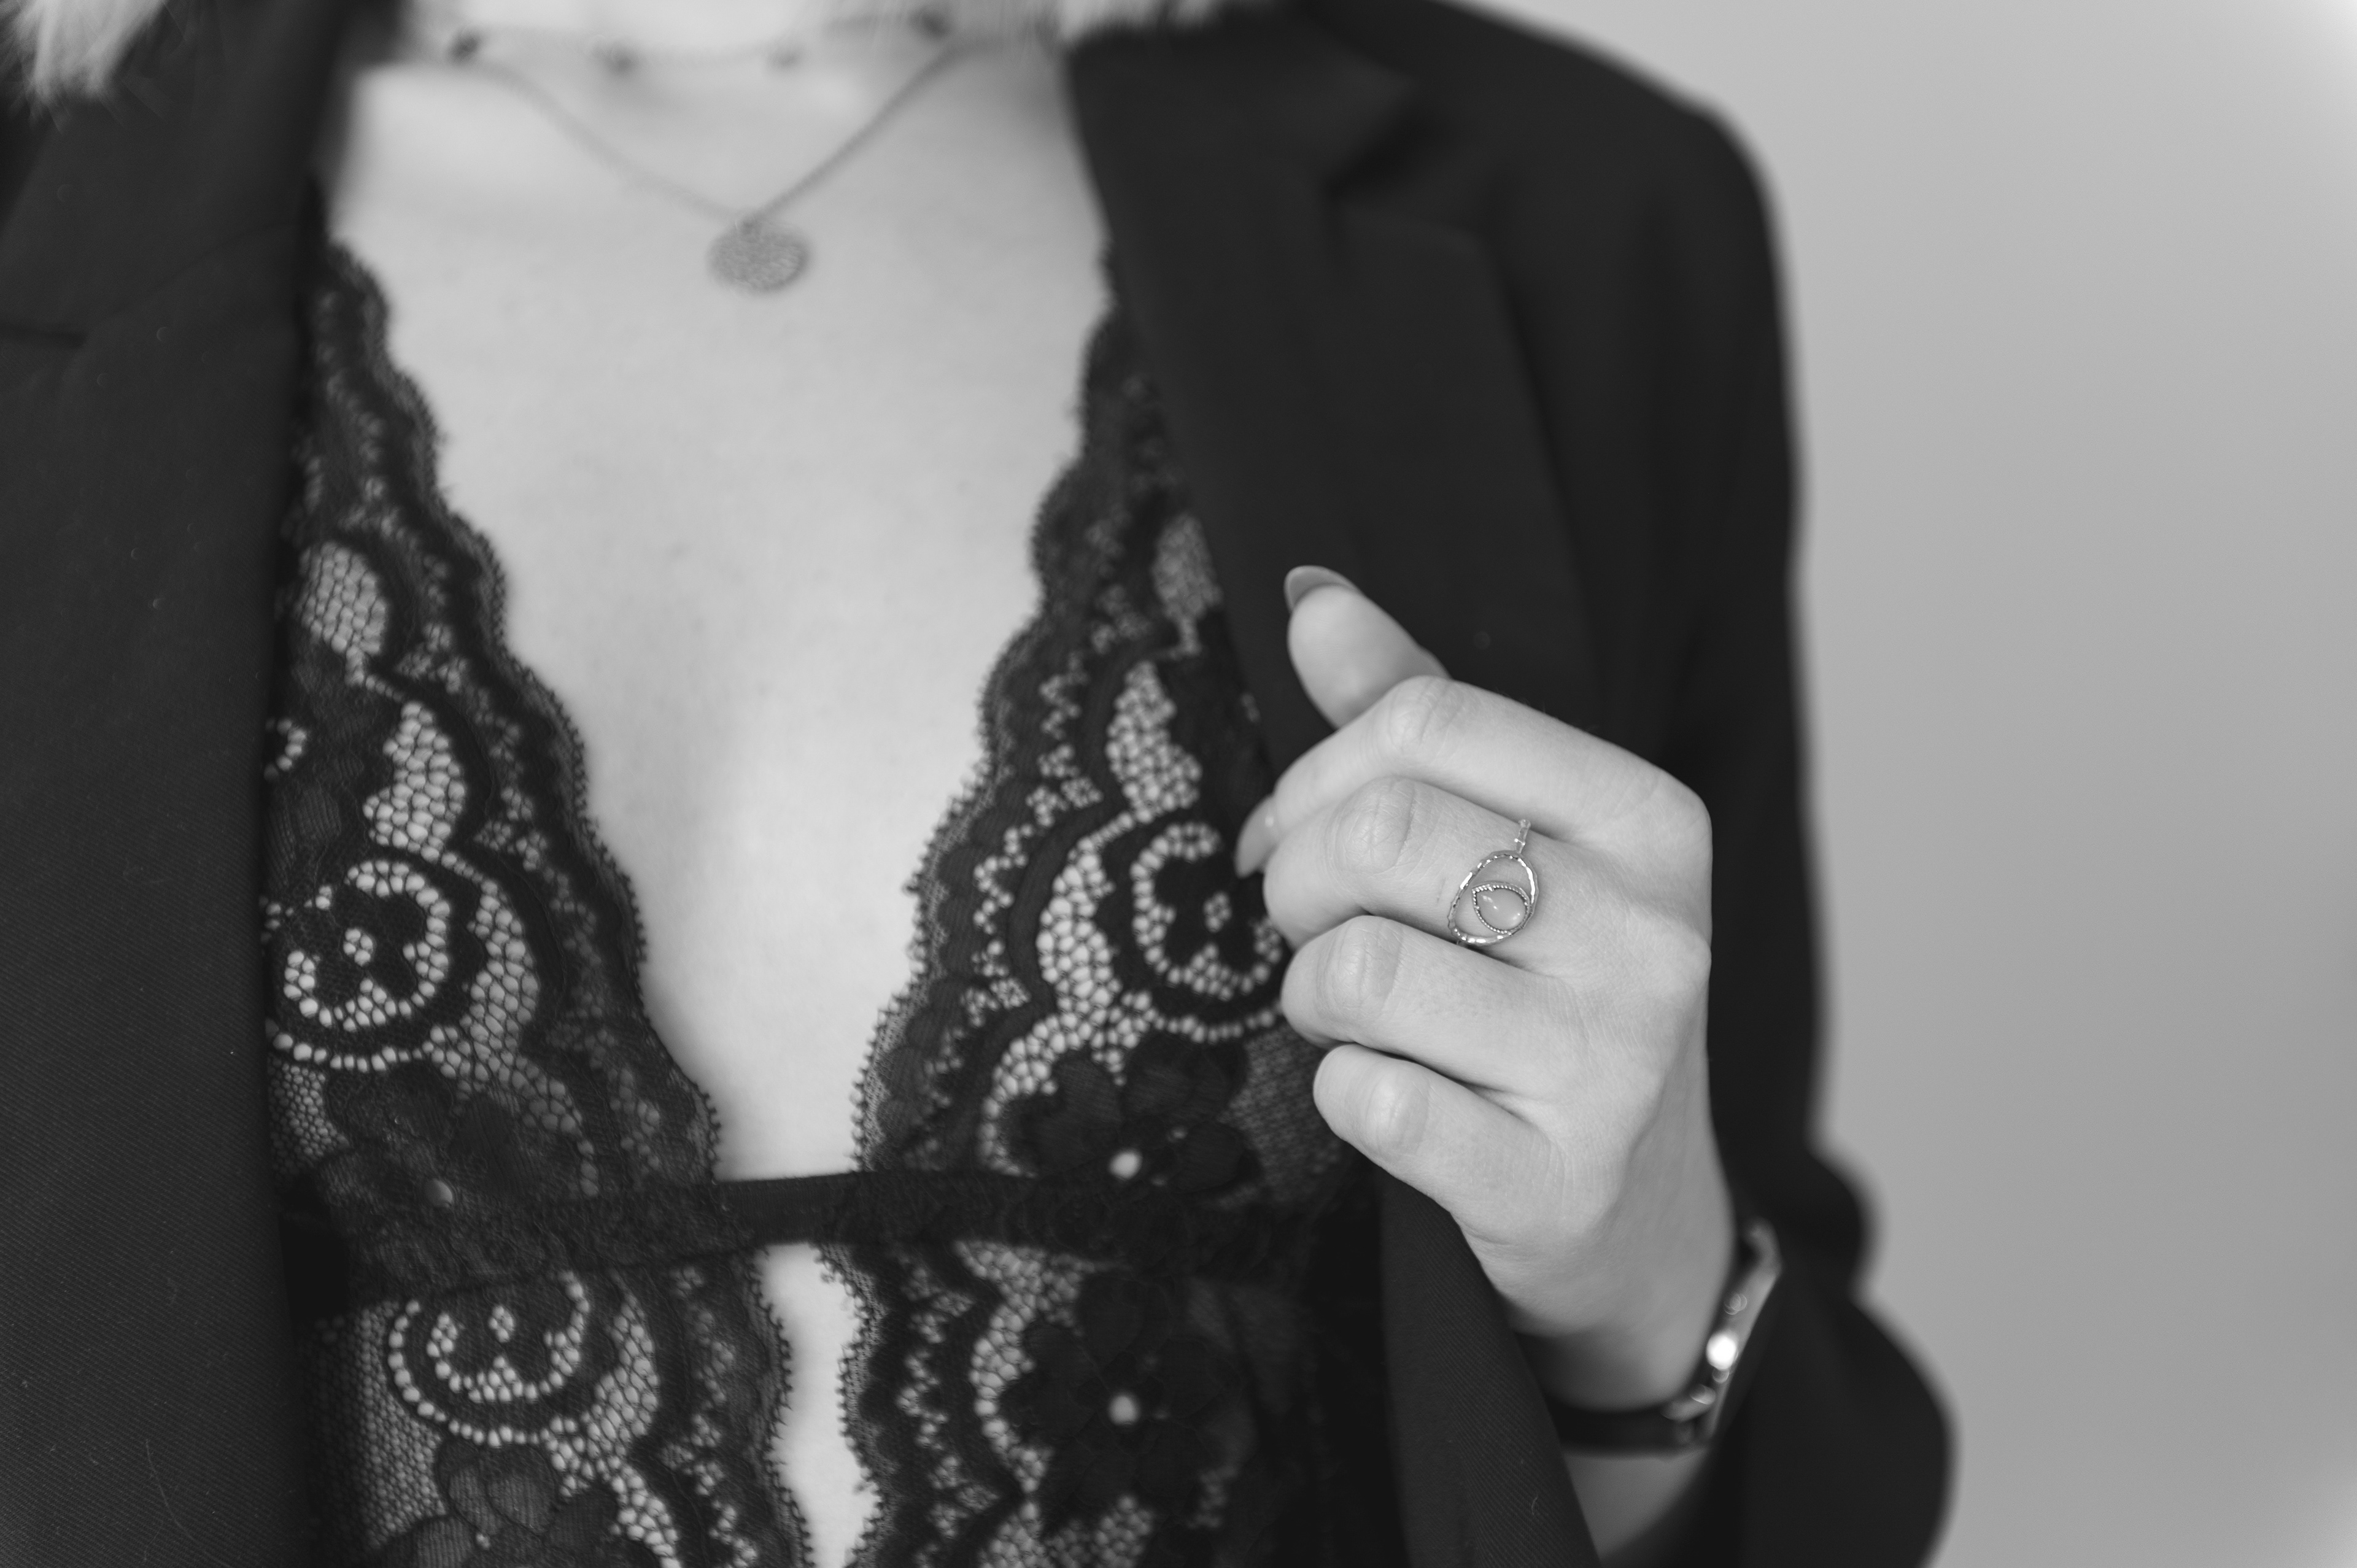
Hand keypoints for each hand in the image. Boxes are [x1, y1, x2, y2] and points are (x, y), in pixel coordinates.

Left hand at [1239, 570, 1734, 1409]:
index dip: (1317, 770)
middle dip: (1296, 879)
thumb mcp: (1521, 842)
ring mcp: (1612, 1065)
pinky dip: (1341, 1092)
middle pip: (1381, 833)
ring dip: (1313, 991)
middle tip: (1307, 924)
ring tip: (1352, 1013)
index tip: (1291, 829)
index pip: (1427, 717)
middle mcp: (1651, 934)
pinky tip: (1385, 1095)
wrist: (1641, 1215)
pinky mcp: (1553, 1185)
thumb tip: (1312, 594)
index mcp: (1649, 822)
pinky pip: (1370, 1100)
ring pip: (1360, 967)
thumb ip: (1419, 713)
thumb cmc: (1555, 999)